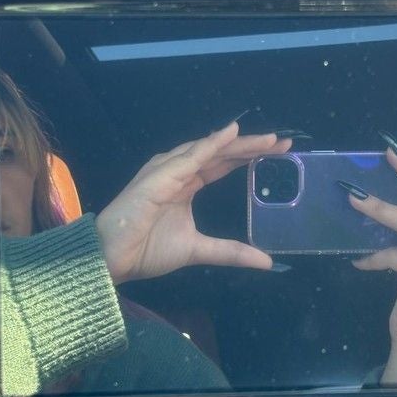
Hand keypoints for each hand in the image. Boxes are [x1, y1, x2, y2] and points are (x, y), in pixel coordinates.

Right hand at [95, 121, 290, 283]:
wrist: (112, 259)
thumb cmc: (146, 250)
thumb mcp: (199, 250)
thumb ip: (231, 252)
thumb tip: (267, 262)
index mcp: (187, 183)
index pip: (224, 163)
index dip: (249, 156)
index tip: (279, 152)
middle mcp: (179, 171)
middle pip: (221, 152)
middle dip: (252, 145)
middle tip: (284, 141)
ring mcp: (168, 170)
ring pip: (210, 150)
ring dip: (239, 143)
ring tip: (268, 139)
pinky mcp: (159, 176)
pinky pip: (189, 157)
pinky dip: (211, 144)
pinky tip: (231, 134)